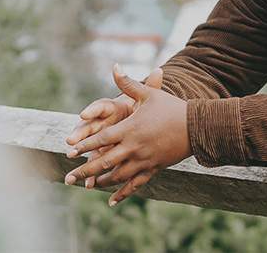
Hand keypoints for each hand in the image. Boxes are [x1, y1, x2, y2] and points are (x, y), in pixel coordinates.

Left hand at [65, 64, 190, 205]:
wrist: (198, 126)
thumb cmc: (172, 107)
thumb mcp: (150, 94)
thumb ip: (129, 83)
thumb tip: (114, 66)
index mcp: (130, 129)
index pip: (100, 139)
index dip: (84, 146)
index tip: (69, 152)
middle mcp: (134, 147)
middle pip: (104, 162)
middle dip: (84, 170)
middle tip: (68, 178)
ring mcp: (144, 160)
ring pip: (117, 175)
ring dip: (100, 181)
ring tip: (87, 185)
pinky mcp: (154, 168)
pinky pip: (136, 184)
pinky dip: (123, 193)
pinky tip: (112, 201)